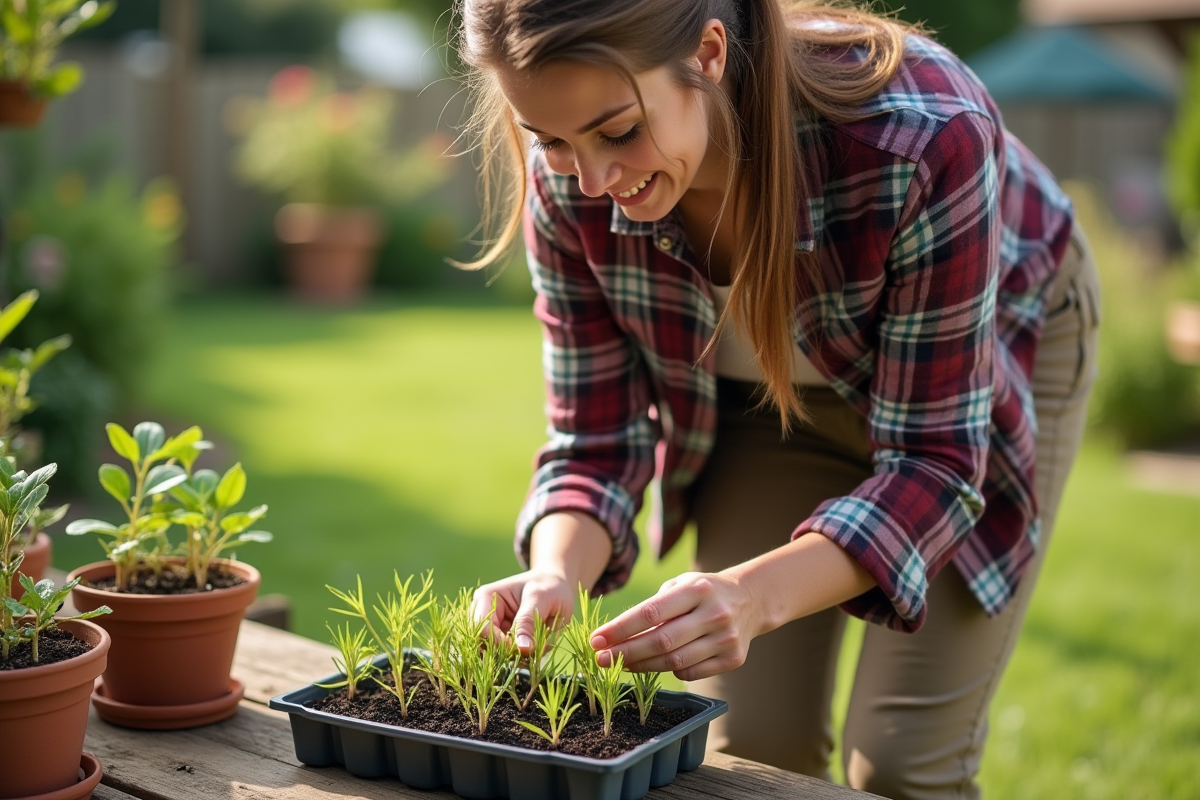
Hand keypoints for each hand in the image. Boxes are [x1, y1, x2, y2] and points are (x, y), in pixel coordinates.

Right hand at [471, 569, 575, 654]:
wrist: (556, 587)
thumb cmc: (548, 586)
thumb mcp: (541, 597)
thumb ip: (529, 621)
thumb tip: (522, 648)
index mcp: (486, 597)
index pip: (482, 628)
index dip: (499, 643)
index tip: (523, 648)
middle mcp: (483, 614)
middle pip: (482, 644)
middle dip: (507, 652)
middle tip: (531, 652)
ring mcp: (492, 629)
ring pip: (493, 655)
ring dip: (515, 657)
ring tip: (536, 649)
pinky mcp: (502, 641)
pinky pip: (505, 658)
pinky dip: (520, 659)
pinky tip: (534, 651)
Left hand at [589, 571, 763, 680]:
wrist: (750, 600)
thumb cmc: (703, 592)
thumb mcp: (681, 585)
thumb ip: (654, 607)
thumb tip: (617, 636)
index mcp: (698, 589)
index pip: (651, 612)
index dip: (620, 628)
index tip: (596, 639)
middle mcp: (714, 614)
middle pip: (661, 641)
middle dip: (625, 652)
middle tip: (600, 659)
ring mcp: (726, 639)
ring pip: (674, 661)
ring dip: (642, 666)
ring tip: (620, 664)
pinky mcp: (733, 659)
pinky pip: (691, 672)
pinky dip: (669, 671)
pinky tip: (654, 665)